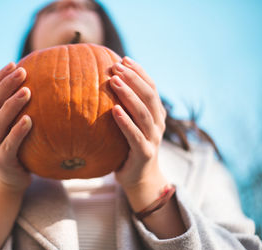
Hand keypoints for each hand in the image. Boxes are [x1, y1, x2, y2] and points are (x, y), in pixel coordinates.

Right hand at [0, 62, 31, 193]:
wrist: (6, 184)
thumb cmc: (15, 152)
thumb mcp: (11, 131)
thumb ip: (17, 113)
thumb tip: (43, 89)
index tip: (13, 63)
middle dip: (5, 85)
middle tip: (22, 71)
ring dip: (11, 104)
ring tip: (27, 90)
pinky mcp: (1, 161)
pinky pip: (9, 144)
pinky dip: (17, 131)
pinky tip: (29, 120)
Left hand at [109, 57, 166, 192]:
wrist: (140, 178)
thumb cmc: (129, 147)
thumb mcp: (130, 124)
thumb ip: (124, 107)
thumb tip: (103, 86)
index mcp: (156, 114)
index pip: (151, 87)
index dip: (139, 72)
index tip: (123, 59)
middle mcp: (158, 123)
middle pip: (149, 95)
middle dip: (134, 78)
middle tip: (117, 66)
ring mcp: (153, 138)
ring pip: (143, 112)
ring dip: (129, 95)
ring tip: (115, 81)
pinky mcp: (144, 152)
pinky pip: (134, 135)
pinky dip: (125, 121)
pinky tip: (114, 109)